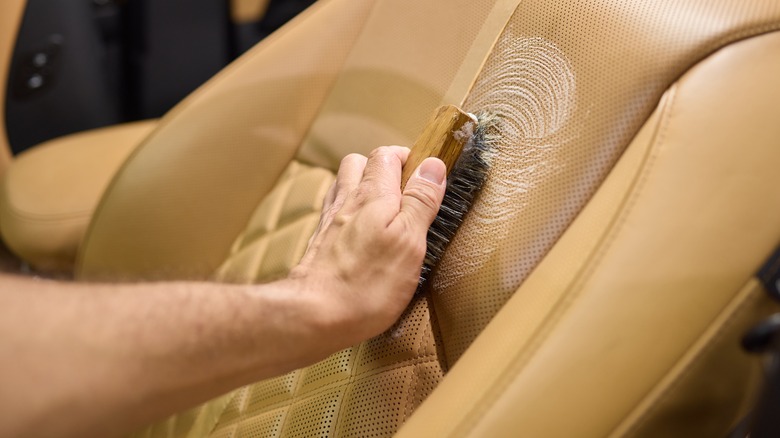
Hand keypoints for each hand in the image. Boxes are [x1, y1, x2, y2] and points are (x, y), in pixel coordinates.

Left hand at [290, 146, 445, 351]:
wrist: (313, 315)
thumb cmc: (366, 284)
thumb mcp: (409, 241)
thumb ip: (420, 201)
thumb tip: (433, 166)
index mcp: (373, 196)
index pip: (387, 156)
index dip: (408, 158)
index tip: (426, 175)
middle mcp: (347, 202)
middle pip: (359, 164)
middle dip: (383, 168)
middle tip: (406, 191)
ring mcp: (330, 223)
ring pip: (343, 187)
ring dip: (362, 187)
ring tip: (384, 208)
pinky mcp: (320, 245)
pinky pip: (334, 214)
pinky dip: (347, 213)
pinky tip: (358, 232)